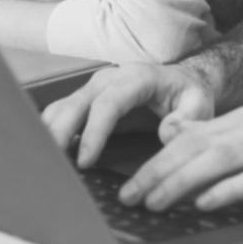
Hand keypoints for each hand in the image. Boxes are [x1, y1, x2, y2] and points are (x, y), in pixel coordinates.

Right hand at [42, 63, 215, 167]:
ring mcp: (94, 88)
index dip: (93, 132)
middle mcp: (110, 79)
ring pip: (62, 108)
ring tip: (42, 164)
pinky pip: (60, 114)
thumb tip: (166, 131)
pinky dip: (50, 133)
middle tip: (50, 166)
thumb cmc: (188, 94)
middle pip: (76, 103)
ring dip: (49, 134)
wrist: (181, 80)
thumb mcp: (199, 103)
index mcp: (137, 78)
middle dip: (59, 134)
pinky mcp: (86, 100)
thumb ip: (188, 118)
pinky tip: (47, 156)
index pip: (109, 103)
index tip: (85, 161)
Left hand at [115, 105, 242, 211]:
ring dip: (181, 180)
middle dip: (157, 171)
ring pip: (216, 159)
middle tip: (130, 195)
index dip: (157, 158)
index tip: (132, 182)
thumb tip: (178, 137)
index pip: (190, 136)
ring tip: (155, 201)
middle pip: (195, 146)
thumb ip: (223, 135)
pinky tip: (205, 203)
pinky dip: (226, 190)